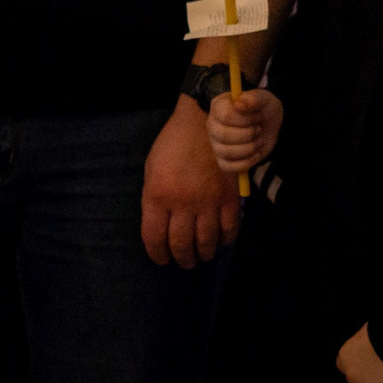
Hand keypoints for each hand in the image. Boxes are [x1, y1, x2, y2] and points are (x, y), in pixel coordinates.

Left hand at [141, 96, 236, 266]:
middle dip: (182, 258)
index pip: (154, 238)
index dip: (157, 255)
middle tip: (185, 262)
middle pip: (181, 244)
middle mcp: (182, 204)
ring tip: (203, 256)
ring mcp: (208, 201)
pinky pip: (230, 226)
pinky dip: (227, 238)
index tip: (162, 260)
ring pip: (206, 240)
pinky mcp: (230, 196)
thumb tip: (161, 223)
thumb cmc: (174, 143)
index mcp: (157, 196)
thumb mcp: (152, 170)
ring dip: (204, 253)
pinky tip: (223, 240)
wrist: (206, 120)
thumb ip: (155, 199)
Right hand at [207, 87, 282, 176]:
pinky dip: (247, 162)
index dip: (245, 119)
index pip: (225, 116)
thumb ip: (253, 99)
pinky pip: (228, 167)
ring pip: (226, 152)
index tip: (258, 116)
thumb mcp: (264, 98)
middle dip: (248, 134)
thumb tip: (239, 104)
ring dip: (249, 147)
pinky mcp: (223, 160)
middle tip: (259, 128)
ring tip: (259, 139)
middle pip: (224, 136)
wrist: (271, 124)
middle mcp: (212, 125)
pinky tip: (256, 153)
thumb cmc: (263, 108)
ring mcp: (216, 144)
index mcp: (219, 106)